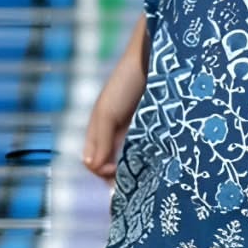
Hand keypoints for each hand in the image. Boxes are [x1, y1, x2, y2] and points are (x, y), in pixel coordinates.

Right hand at [81, 47, 145, 180]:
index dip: (101, 172)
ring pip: (129, 160)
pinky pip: (146, 151)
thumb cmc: (126, 83)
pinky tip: (156, 166)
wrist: (154, 60)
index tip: (116, 172)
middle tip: (130, 187)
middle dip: (117, 177)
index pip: (94, 162)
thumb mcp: (108, 112)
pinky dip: (148, 160)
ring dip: (133, 170)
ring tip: (144, 180)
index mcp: (99, 130)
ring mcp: (134, 131)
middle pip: (111, 164)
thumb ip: (100, 140)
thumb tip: (91, 166)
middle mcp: (115, 133)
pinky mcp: (152, 129)